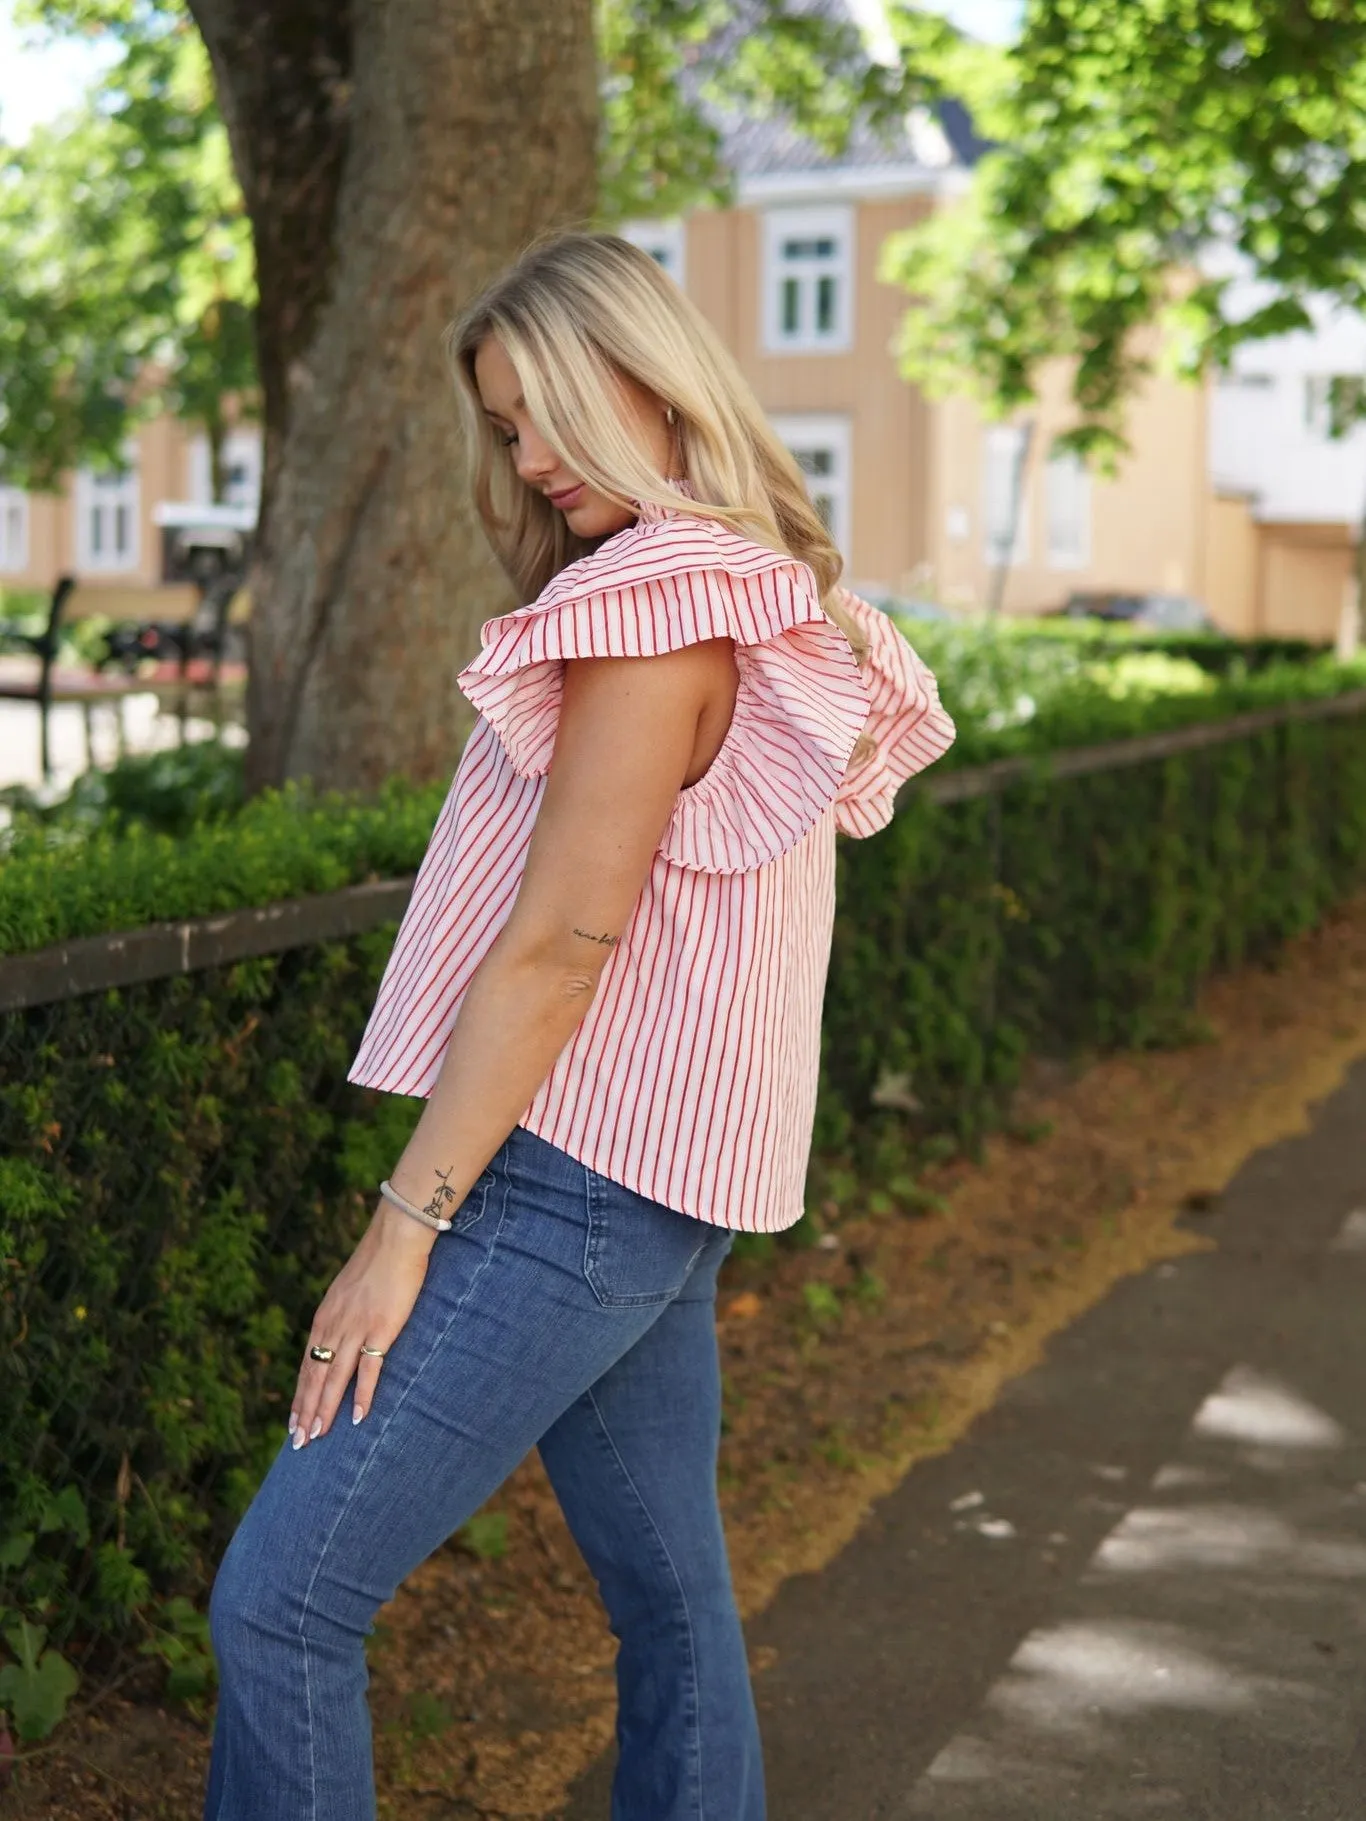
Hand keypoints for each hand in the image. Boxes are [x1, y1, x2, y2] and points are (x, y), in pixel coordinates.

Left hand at [289, 1203, 434, 1447]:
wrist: (396, 1238)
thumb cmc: (378, 1262)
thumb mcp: (349, 1290)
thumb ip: (342, 1314)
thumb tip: (339, 1334)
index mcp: (325, 1317)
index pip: (307, 1364)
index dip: (300, 1395)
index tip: (294, 1421)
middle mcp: (333, 1326)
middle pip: (314, 1376)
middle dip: (305, 1411)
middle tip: (299, 1442)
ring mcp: (356, 1328)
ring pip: (334, 1377)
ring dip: (324, 1410)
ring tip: (317, 1436)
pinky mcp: (380, 1328)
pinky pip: (368, 1368)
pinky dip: (361, 1394)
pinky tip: (356, 1417)